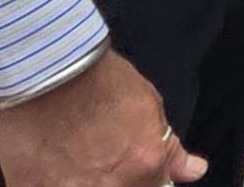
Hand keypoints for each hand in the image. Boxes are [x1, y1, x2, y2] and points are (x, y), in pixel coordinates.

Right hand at [0, 49, 204, 186]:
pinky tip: (49, 165)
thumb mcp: (150, 106)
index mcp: (144, 167)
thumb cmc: (102, 81)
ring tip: (74, 159)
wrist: (52, 67)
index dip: (143, 177)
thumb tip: (195, 172)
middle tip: (98, 156)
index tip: (132, 166)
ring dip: (82, 181)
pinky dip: (49, 182)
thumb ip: (171, 151)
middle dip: (114, 180)